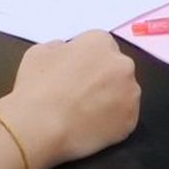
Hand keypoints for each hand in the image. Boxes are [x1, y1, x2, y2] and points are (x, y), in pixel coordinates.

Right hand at [0, 32, 139, 168]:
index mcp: (101, 42)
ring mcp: (130, 94)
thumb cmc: (37, 86)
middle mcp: (122, 64)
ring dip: (109, 99)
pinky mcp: (131, 121)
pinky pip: (123, 118)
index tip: (73, 74)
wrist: (41, 126)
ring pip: (122, 93)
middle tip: (79, 94)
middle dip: (101, 78)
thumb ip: (59, 48)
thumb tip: (67, 52)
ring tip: (84, 113)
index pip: (99, 46)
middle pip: (115, 68)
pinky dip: (111, 122)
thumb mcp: (38, 52)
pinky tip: (90, 126)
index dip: (85, 60)